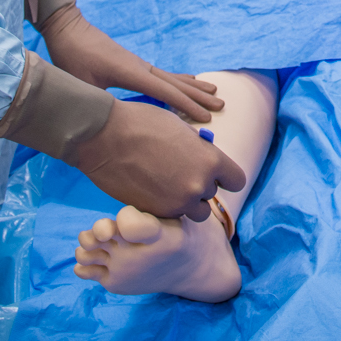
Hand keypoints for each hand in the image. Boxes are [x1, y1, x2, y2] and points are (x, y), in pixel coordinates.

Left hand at [40, 5, 224, 122]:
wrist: (68, 29)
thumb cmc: (71, 57)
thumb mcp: (80, 84)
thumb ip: (96, 103)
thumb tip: (109, 124)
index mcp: (130, 73)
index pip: (165, 92)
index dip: (187, 106)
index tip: (206, 118)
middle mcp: (141, 67)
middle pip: (176, 83)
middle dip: (199, 96)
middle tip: (222, 105)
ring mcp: (139, 63)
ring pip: (172, 77)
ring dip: (193, 86)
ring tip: (214, 92)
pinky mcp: (134, 63)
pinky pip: (163, 74)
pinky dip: (180, 79)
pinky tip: (188, 81)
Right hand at [73, 99, 246, 220]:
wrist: (103, 136)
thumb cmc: (141, 123)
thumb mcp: (180, 128)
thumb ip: (198, 148)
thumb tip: (203, 157)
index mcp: (210, 160)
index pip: (237, 180)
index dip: (226, 177)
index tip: (216, 175)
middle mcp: (198, 186)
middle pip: (211, 196)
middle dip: (199, 186)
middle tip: (180, 174)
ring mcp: (176, 203)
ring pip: (193, 212)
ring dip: (185, 202)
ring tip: (167, 185)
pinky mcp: (154, 214)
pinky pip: (170, 216)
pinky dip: (164, 207)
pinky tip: (151, 190)